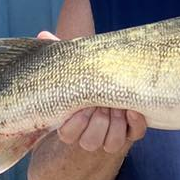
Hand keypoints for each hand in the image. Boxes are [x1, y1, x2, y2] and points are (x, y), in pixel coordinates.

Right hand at [35, 33, 147, 154]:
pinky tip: (134, 110)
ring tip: (117, 105)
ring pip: (112, 143)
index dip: (76, 122)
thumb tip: (43, 35)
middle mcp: (91, 136)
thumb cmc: (87, 83)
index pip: (68, 134)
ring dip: (115, 124)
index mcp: (71, 125)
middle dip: (98, 122)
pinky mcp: (132, 133)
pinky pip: (135, 134)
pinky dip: (136, 123)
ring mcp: (112, 137)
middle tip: (102, 104)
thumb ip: (60, 59)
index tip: (82, 104)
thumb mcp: (73, 72)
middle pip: (90, 141)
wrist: (112, 93)